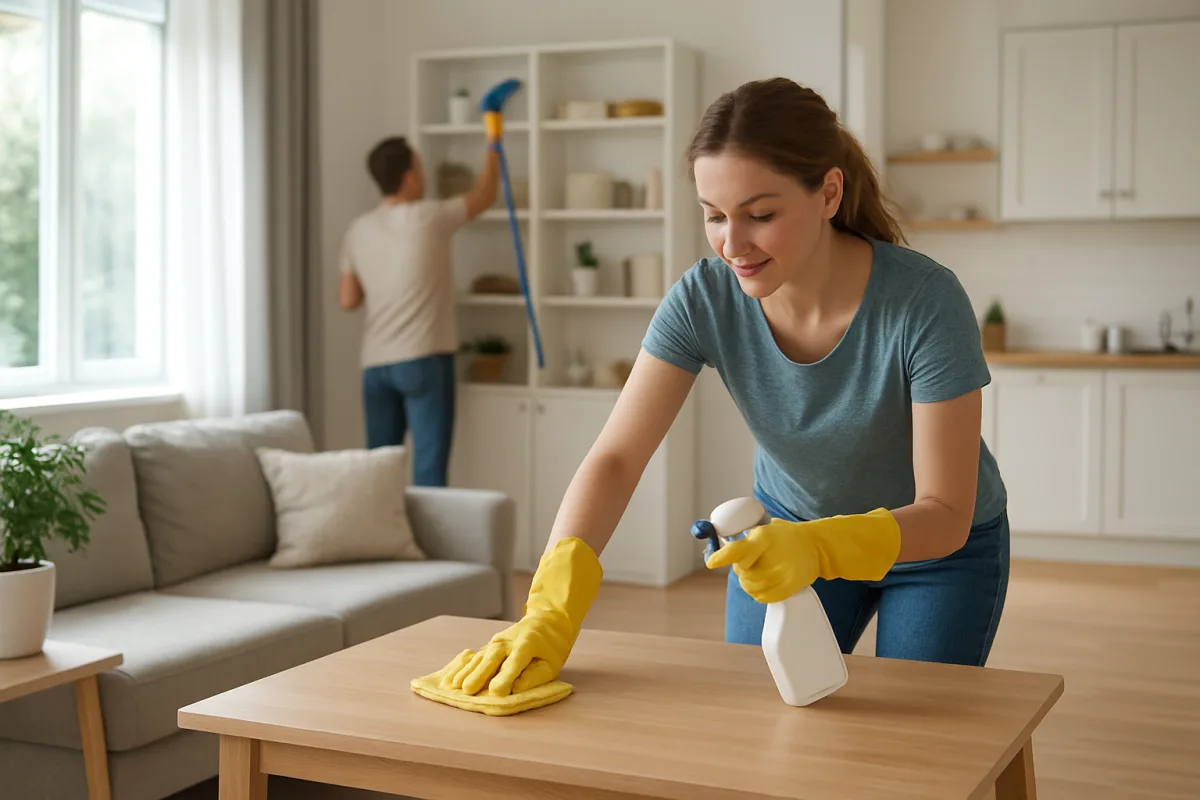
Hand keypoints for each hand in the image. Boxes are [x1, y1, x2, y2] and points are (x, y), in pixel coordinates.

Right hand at [440, 536, 602, 695]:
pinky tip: (451, 678)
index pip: (515, 662)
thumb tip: (514, 689)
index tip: (497, 692)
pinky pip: (474, 657)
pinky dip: (462, 667)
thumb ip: (534, 677)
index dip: (506, 677)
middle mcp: (508, 640)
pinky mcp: (489, 645)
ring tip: (454, 686)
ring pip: (479, 657)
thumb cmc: (551, 648)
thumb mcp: (551, 664)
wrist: (546, 620)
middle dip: (479, 674)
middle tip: (467, 691)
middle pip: (492, 657)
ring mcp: (496, 641)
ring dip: (466, 671)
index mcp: (528, 644)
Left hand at [705, 509, 901, 603]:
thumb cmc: (784, 536)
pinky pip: (762, 597)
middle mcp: (773, 557)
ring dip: (749, 581)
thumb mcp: (764, 528)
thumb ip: (742, 540)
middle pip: (742, 573)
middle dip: (740, 569)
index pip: (738, 550)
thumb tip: (714, 550)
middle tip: (750, 561)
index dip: (721, 557)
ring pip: (750, 586)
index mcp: (764, 537)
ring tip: (760, 569)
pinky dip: (759, 591)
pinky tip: (767, 580)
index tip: (711, 563)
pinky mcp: (788, 588)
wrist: (816, 547)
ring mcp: (782, 575)